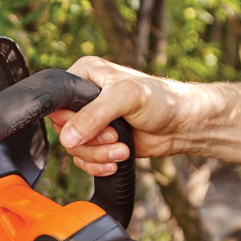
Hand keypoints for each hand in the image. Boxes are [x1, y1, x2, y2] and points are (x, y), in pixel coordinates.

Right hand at [49, 56, 194, 175]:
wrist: (183, 124)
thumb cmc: (161, 99)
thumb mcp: (126, 98)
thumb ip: (94, 115)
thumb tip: (68, 137)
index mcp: (84, 75)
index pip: (58, 102)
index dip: (70, 120)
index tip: (93, 126)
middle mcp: (84, 97)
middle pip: (63, 129)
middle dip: (90, 140)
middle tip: (114, 136)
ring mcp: (91, 121)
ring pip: (74, 147)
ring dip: (97, 155)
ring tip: (122, 150)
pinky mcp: (99, 141)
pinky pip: (83, 159)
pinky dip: (98, 165)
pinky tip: (116, 161)